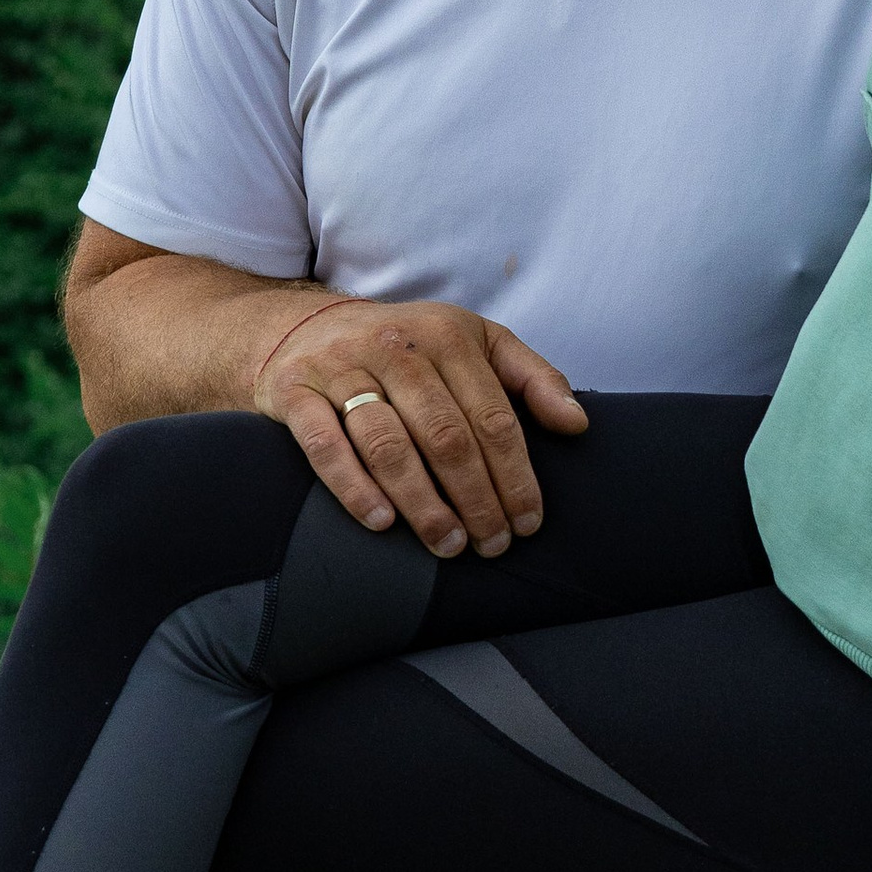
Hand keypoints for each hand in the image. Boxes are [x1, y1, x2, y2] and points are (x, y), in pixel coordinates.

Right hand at [252, 294, 588, 558]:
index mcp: (446, 335)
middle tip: (492, 544)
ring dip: (423, 503)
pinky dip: (354, 488)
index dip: (516, 475)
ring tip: (448, 544)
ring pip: (389, 445)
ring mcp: (341, 369)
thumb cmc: (406, 346)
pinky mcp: (295, 393)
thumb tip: (577, 424)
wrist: (302, 327)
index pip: (492, 416)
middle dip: (477, 498)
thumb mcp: (475, 342)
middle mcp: (395, 348)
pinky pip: (326, 446)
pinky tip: (382, 523)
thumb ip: (531, 378)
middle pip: (445, 435)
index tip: (529, 522)